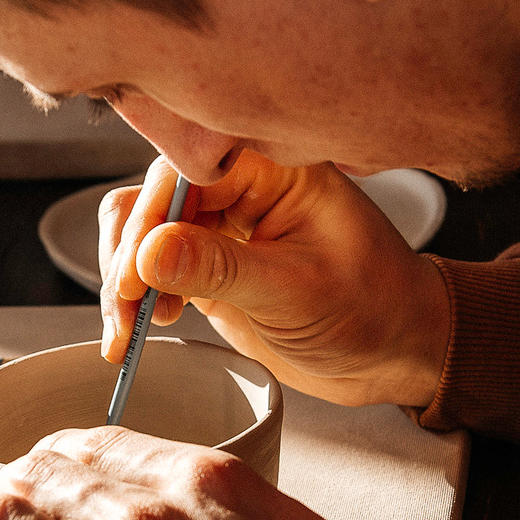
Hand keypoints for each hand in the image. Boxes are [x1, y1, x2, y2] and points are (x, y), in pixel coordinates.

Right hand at [100, 153, 451, 408]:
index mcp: (276, 168)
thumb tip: (149, 252)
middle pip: (153, 196)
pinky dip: (135, 297)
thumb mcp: (298, 293)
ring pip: (142, 229)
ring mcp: (222, 225)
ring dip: (123, 277)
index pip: (189, 168)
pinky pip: (150, 266)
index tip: (136, 269)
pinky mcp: (207, 263)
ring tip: (130, 329)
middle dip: (129, 253)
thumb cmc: (376, 308)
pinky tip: (139, 329)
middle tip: (128, 306)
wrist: (396, 351)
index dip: (153, 215)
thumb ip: (221, 270)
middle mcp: (243, 186)